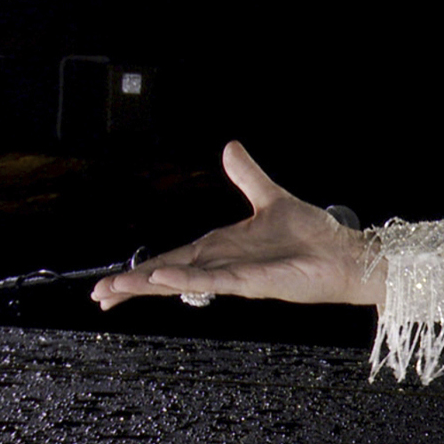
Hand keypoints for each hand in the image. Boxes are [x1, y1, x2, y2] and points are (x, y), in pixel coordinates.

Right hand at [91, 141, 384, 309]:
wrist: (344, 253)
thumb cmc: (313, 235)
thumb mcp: (271, 197)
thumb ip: (247, 175)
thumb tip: (230, 147)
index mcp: (221, 248)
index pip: (172, 259)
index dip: (142, 271)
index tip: (111, 284)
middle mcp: (222, 265)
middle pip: (167, 275)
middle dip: (133, 285)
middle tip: (98, 296)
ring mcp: (235, 276)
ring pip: (182, 281)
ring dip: (148, 285)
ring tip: (114, 291)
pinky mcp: (252, 282)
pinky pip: (213, 280)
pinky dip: (187, 279)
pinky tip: (163, 279)